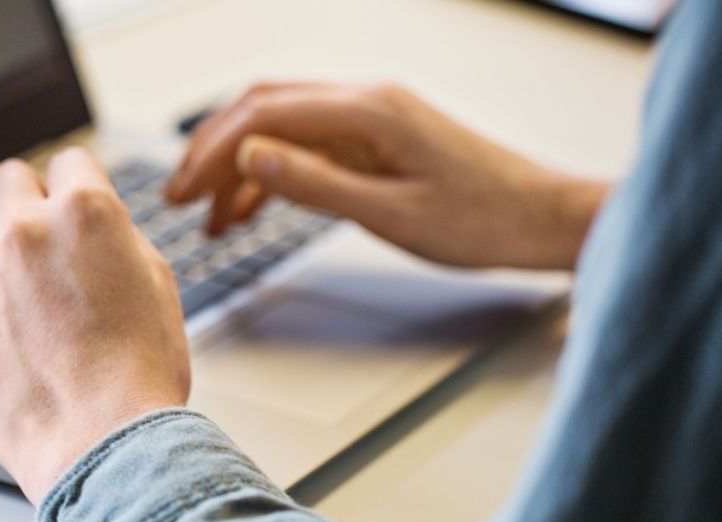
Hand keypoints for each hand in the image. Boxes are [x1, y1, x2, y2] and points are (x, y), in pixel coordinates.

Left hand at [0, 148, 190, 504]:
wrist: (103, 444)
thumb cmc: (138, 380)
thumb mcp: (157, 288)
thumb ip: (120, 241)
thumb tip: (98, 227)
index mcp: (86, 214)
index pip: (70, 161)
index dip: (73, 185)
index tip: (67, 202)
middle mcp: (27, 230)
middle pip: (9, 177)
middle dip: (23, 200)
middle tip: (31, 234)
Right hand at [166, 82, 607, 269]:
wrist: (543, 220)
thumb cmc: (484, 220)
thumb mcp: (391, 213)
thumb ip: (315, 184)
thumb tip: (249, 156)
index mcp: (368, 111)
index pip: (265, 113)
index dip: (212, 150)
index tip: (180, 190)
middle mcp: (365, 102)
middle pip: (265, 109)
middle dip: (213, 151)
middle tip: (178, 198)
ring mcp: (372, 119)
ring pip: (283, 128)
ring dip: (240, 167)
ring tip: (209, 218)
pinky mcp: (378, 140)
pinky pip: (310, 147)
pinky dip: (274, 175)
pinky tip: (253, 210)